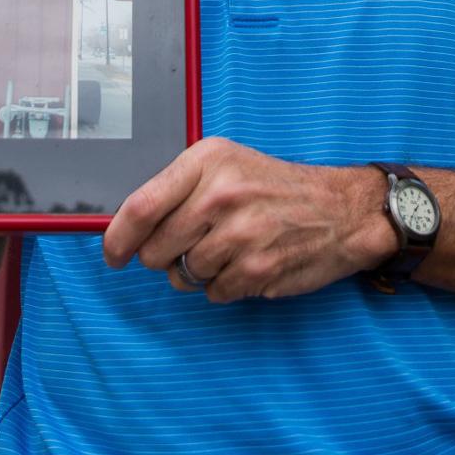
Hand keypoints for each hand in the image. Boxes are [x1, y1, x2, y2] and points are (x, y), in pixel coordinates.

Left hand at [103, 138, 393, 302]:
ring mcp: (240, 234)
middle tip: (189, 245)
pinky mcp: (257, 269)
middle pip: (156, 249)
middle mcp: (220, 195)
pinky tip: (246, 262)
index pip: (142, 207)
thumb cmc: (274, 187)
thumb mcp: (225, 165)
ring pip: (183, 275)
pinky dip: (223, 285)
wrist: (340, 209)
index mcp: (206, 161)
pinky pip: (213, 293)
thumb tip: (128, 228)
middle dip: (162, 257)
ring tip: (226, 249)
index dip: (118, 238)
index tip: (113, 255)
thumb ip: (178, 189)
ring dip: (197, 272)